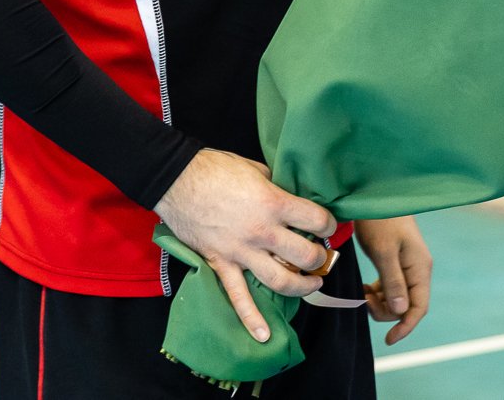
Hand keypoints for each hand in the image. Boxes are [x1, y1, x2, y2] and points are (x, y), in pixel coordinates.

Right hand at [153, 149, 338, 343]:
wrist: (176, 180)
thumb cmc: (215, 169)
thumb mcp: (255, 168)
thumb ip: (275, 186)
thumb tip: (289, 195)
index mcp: (274, 203)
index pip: (315, 220)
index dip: (328, 224)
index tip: (327, 227)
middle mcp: (262, 232)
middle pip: (304, 255)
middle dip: (318, 258)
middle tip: (320, 256)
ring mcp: (241, 252)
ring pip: (280, 280)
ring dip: (301, 286)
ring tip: (312, 284)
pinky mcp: (221, 264)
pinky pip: (238, 297)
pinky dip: (250, 318)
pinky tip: (263, 335)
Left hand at [356, 217, 431, 345]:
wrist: (374, 193)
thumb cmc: (379, 219)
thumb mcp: (383, 251)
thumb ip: (393, 281)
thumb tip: (401, 310)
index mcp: (419, 268)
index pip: (419, 307)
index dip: (406, 326)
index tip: (389, 340)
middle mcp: (417, 269)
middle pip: (406, 306)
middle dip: (386, 311)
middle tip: (363, 299)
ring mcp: (407, 266)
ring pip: (397, 298)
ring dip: (380, 302)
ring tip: (362, 292)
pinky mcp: (395, 262)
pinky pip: (390, 288)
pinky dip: (377, 292)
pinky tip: (364, 286)